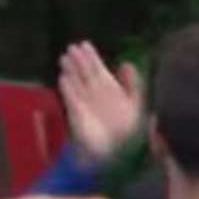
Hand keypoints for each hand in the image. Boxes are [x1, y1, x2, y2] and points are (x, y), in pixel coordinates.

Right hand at [59, 41, 143, 163]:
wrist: (118, 153)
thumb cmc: (129, 130)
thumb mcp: (136, 104)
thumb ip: (133, 84)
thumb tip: (127, 63)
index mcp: (111, 91)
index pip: (99, 70)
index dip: (92, 58)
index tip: (85, 44)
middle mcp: (97, 96)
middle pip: (85, 75)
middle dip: (78, 61)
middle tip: (71, 47)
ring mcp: (86, 106)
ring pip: (77, 84)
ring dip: (71, 71)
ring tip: (63, 58)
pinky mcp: (77, 117)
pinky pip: (72, 100)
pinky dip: (68, 90)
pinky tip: (63, 78)